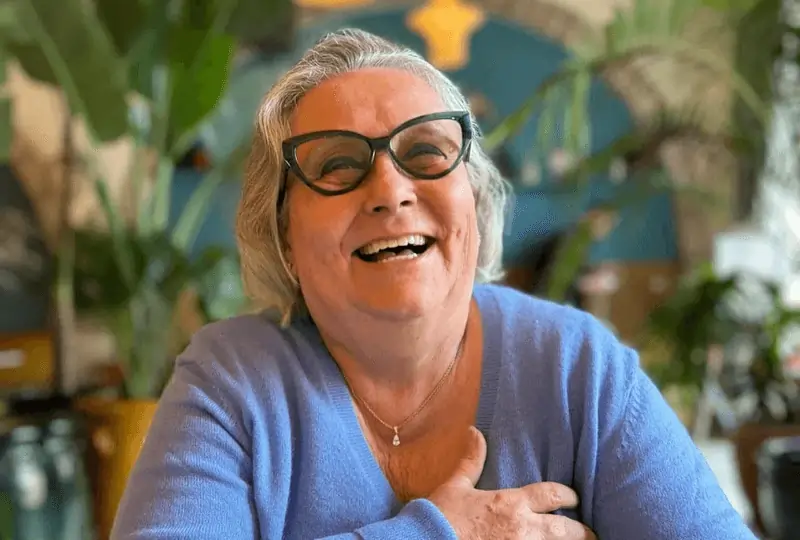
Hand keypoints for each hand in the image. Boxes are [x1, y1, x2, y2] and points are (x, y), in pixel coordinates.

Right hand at [428, 427, 595, 539]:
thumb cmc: (441, 516)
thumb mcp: (457, 486)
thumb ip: (472, 461)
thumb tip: (475, 432)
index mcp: (511, 503)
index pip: (551, 494)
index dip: (567, 495)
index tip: (574, 498)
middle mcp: (522, 528)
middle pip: (565, 529)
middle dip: (581, 532)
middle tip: (590, 534)